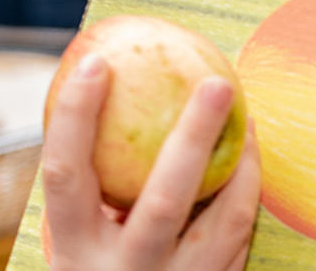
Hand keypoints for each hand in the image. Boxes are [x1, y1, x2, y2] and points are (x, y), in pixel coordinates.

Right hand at [41, 54, 260, 268]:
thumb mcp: (76, 242)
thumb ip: (87, 187)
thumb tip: (99, 83)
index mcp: (72, 253)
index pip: (65, 175)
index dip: (74, 118)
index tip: (99, 64)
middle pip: (164, 199)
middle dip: (195, 137)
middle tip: (218, 83)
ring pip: (224, 223)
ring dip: (245, 167)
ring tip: (249, 121)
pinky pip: (239, 244)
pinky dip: (247, 199)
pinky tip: (250, 165)